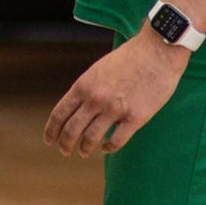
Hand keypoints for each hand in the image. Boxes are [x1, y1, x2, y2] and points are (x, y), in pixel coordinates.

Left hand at [44, 28, 186, 157]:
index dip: (52, 130)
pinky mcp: (135, 118)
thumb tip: (78, 108)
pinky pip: (117, 141)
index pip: (60, 113)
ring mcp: (115, 109)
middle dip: (65, 144)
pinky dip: (109, 148)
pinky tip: (107, 148)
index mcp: (83, 85)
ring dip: (85, 148)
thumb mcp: (98, 70)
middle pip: (72, 129)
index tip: (49, 140)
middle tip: (65, 151)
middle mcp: (95, 99)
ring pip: (92, 138)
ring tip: (84, 152)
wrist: (156, 52)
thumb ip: (87, 89)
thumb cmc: (128, 59)